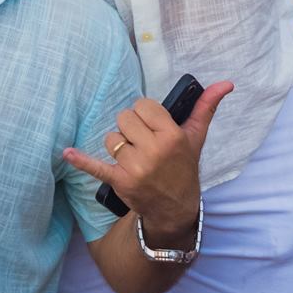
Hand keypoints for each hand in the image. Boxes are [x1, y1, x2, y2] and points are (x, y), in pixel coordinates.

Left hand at [62, 82, 232, 243]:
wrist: (175, 209)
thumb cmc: (184, 167)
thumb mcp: (196, 137)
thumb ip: (206, 107)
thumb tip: (226, 83)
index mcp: (171, 135)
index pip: (143, 106)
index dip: (145, 114)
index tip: (152, 125)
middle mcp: (153, 150)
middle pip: (124, 118)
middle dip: (131, 128)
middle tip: (143, 142)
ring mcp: (135, 167)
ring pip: (112, 138)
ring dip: (118, 145)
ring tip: (133, 157)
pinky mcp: (119, 181)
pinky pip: (95, 166)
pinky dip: (80, 160)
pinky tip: (67, 152)